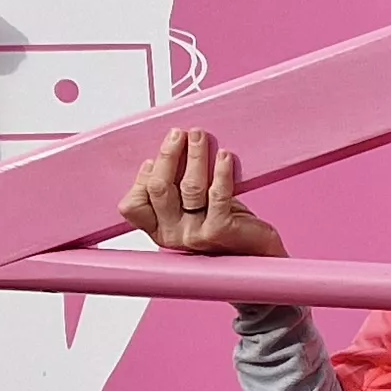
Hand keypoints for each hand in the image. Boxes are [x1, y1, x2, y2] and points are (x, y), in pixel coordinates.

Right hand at [118, 128, 286, 256]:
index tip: (152, 158)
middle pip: (159, 188)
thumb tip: (165, 152)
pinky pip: (218, 194)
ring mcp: (195, 234)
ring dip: (195, 156)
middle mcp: (172, 235)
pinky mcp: (220, 231)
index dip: (141, 179)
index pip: (132, 205)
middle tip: (179, 134)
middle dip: (168, 156)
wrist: (258, 257)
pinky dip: (221, 172)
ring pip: (189, 187)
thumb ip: (175, 189)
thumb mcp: (192, 208)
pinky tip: (224, 156)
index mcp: (158, 229)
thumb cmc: (225, 226)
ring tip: (199, 135)